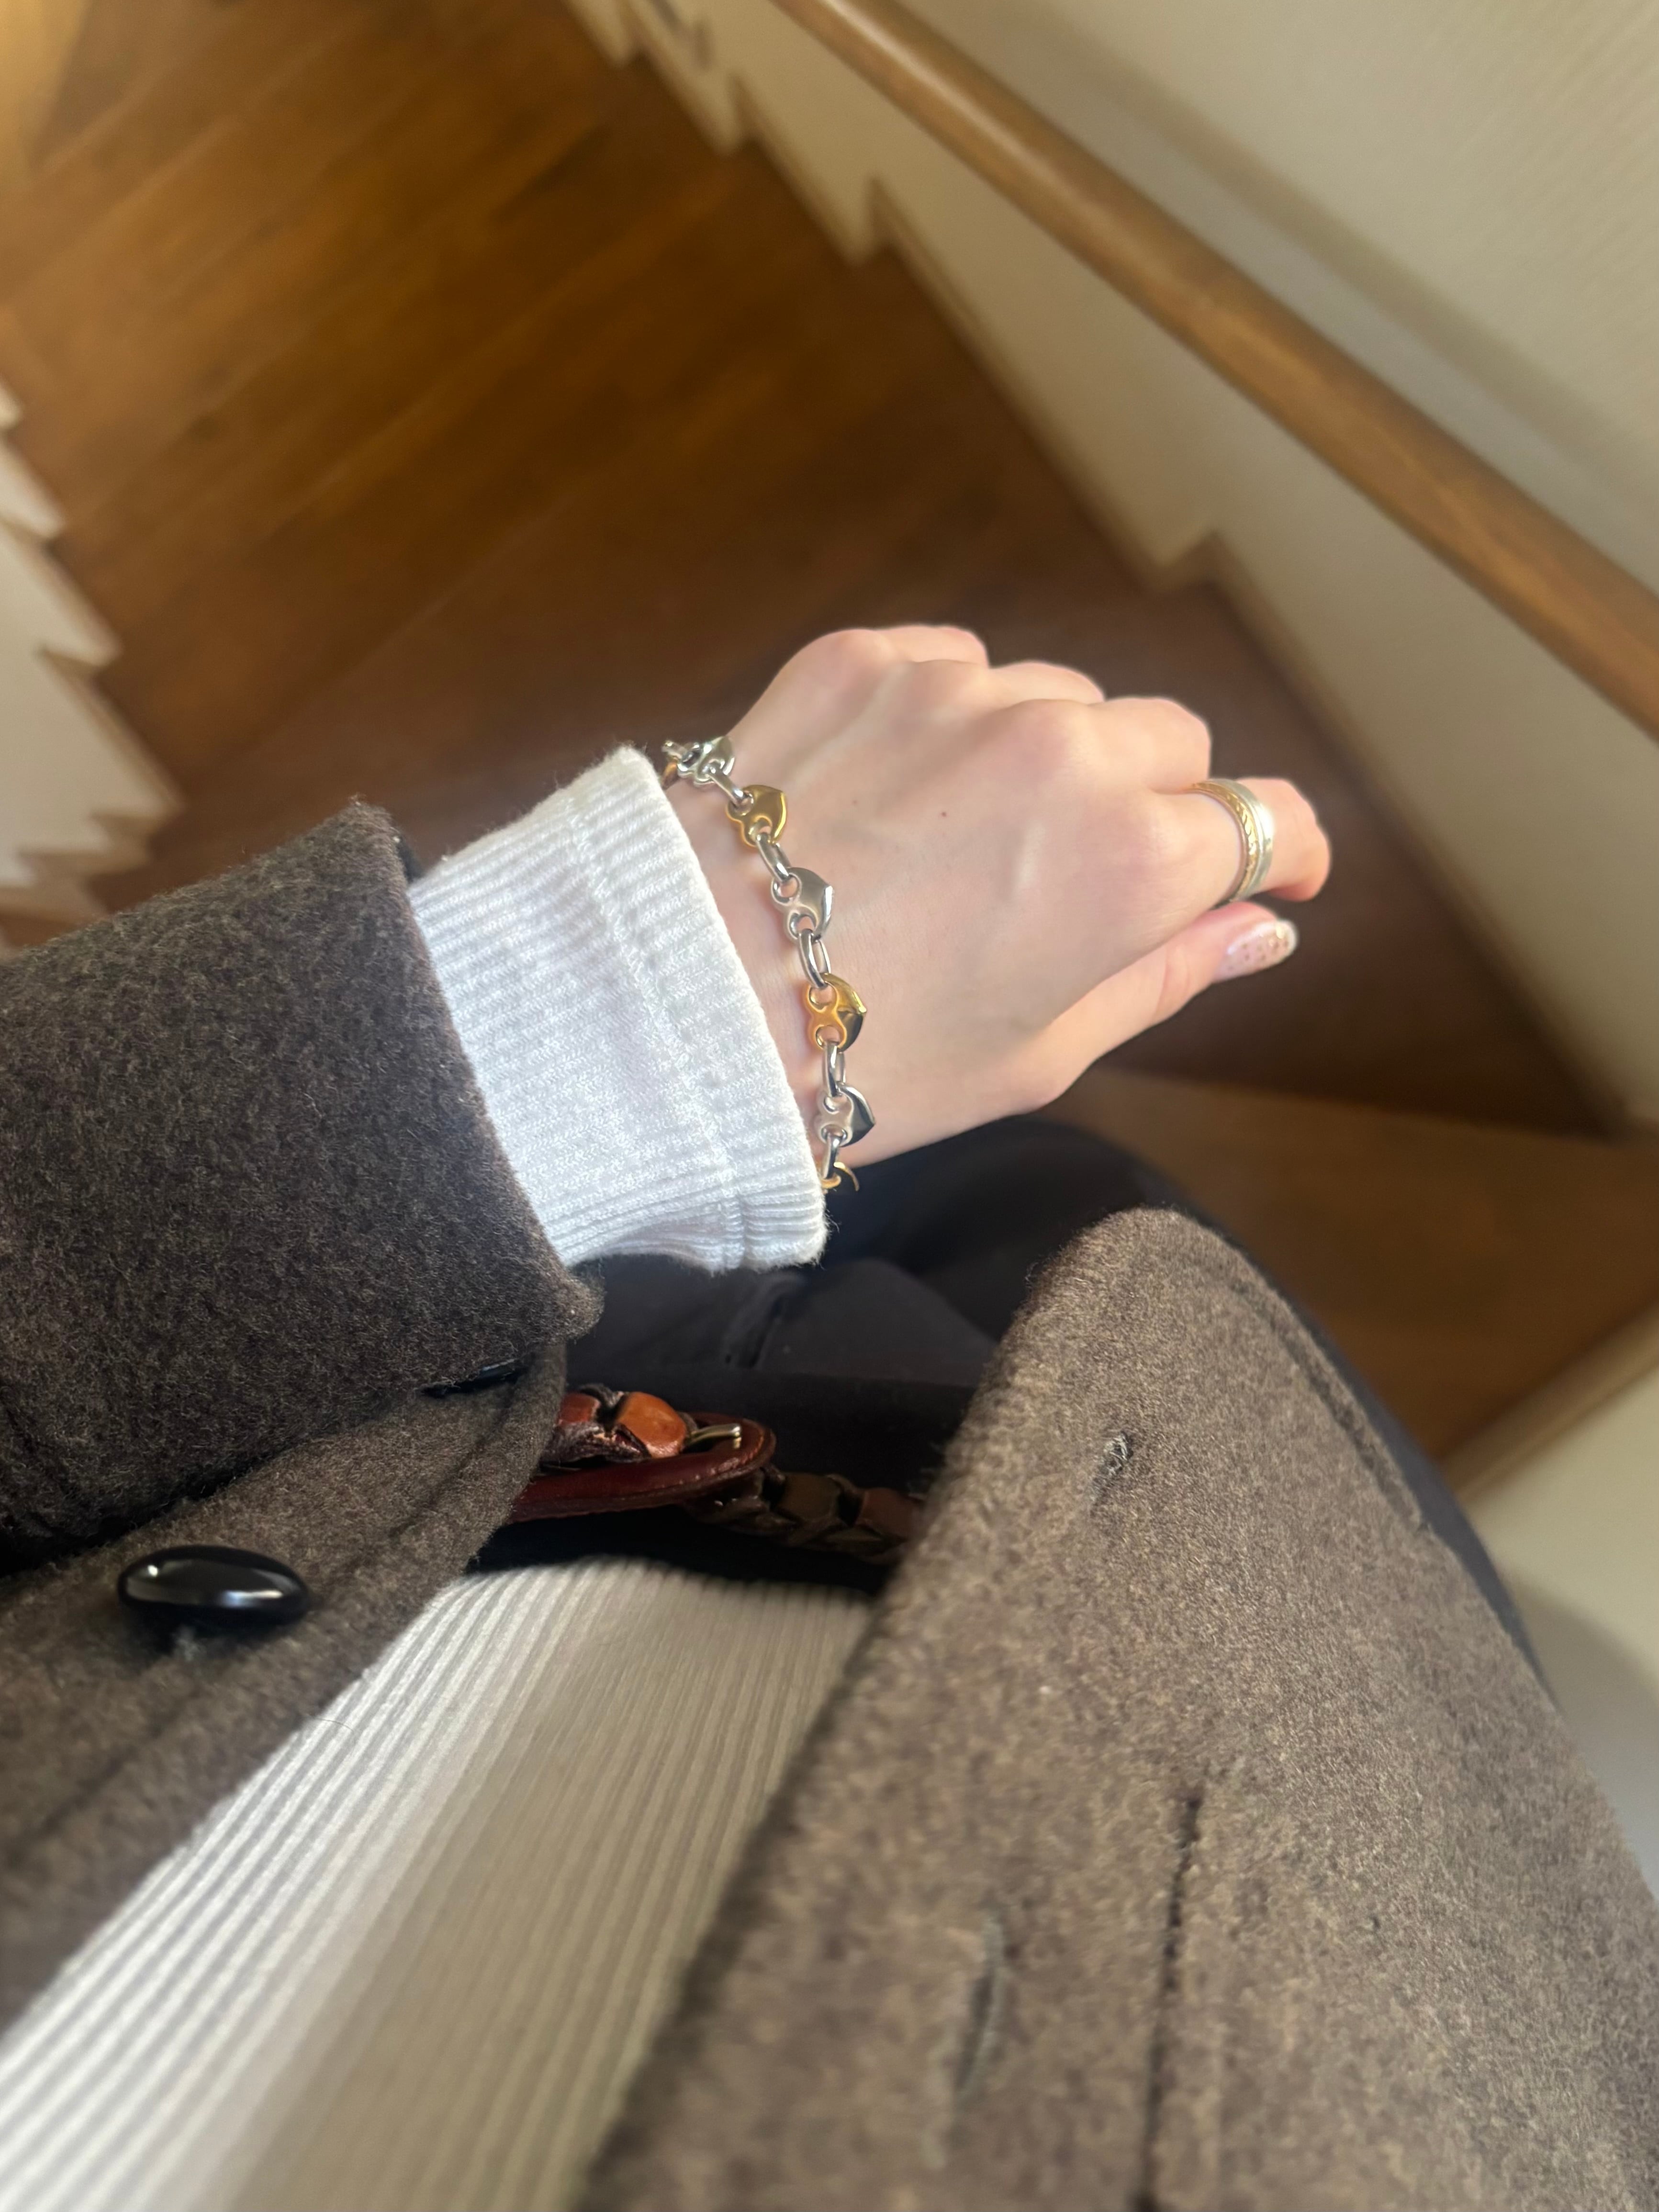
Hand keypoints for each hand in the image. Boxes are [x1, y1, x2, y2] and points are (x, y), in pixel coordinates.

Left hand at [670, 626, 1330, 1165]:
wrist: (678, 1002)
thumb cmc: (867, 1062)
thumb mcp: (1040, 1051)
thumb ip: (1168, 973)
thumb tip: (1265, 927)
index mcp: (1130, 860)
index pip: (1261, 818)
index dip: (1277, 849)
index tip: (1270, 873)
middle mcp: (1063, 749)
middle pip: (1170, 740)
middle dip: (1154, 801)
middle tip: (1080, 876)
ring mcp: (961, 692)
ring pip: (1064, 697)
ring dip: (1048, 755)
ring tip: (966, 842)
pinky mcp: (869, 659)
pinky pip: (958, 666)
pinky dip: (953, 720)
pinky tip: (899, 794)